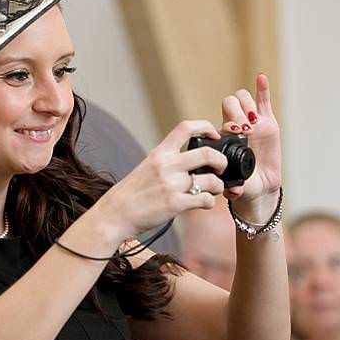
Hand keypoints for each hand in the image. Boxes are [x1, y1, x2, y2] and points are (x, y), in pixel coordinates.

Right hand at [108, 118, 233, 241]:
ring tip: (214, 190)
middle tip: (221, 169)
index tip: (214, 134)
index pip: (185, 127)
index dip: (205, 127)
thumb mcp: (148, 166)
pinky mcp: (175, 204)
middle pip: (207, 154)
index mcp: (160, 152)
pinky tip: (204, 203)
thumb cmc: (134, 191)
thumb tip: (193, 160)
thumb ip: (169, 161)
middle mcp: (167, 164)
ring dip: (218, 186)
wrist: (117, 212)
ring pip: (211, 180)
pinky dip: (210, 202)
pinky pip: (205, 200)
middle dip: (221, 161)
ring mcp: (171, 184)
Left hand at [218, 77, 282, 210]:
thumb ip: (235, 187)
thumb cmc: (244, 185)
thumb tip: (234, 191)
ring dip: (247, 106)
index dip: (226, 120)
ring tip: (252, 123)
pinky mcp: (268, 122)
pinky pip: (263, 100)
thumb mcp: (238, 186)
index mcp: (225, 135)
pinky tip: (261, 78)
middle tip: (242, 129)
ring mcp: (253, 122)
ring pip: (245, 99)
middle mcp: (237, 125)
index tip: (232, 133)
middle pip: (231, 102)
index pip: (221, 116)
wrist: (260, 186)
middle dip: (236, 113)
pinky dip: (262, 88)